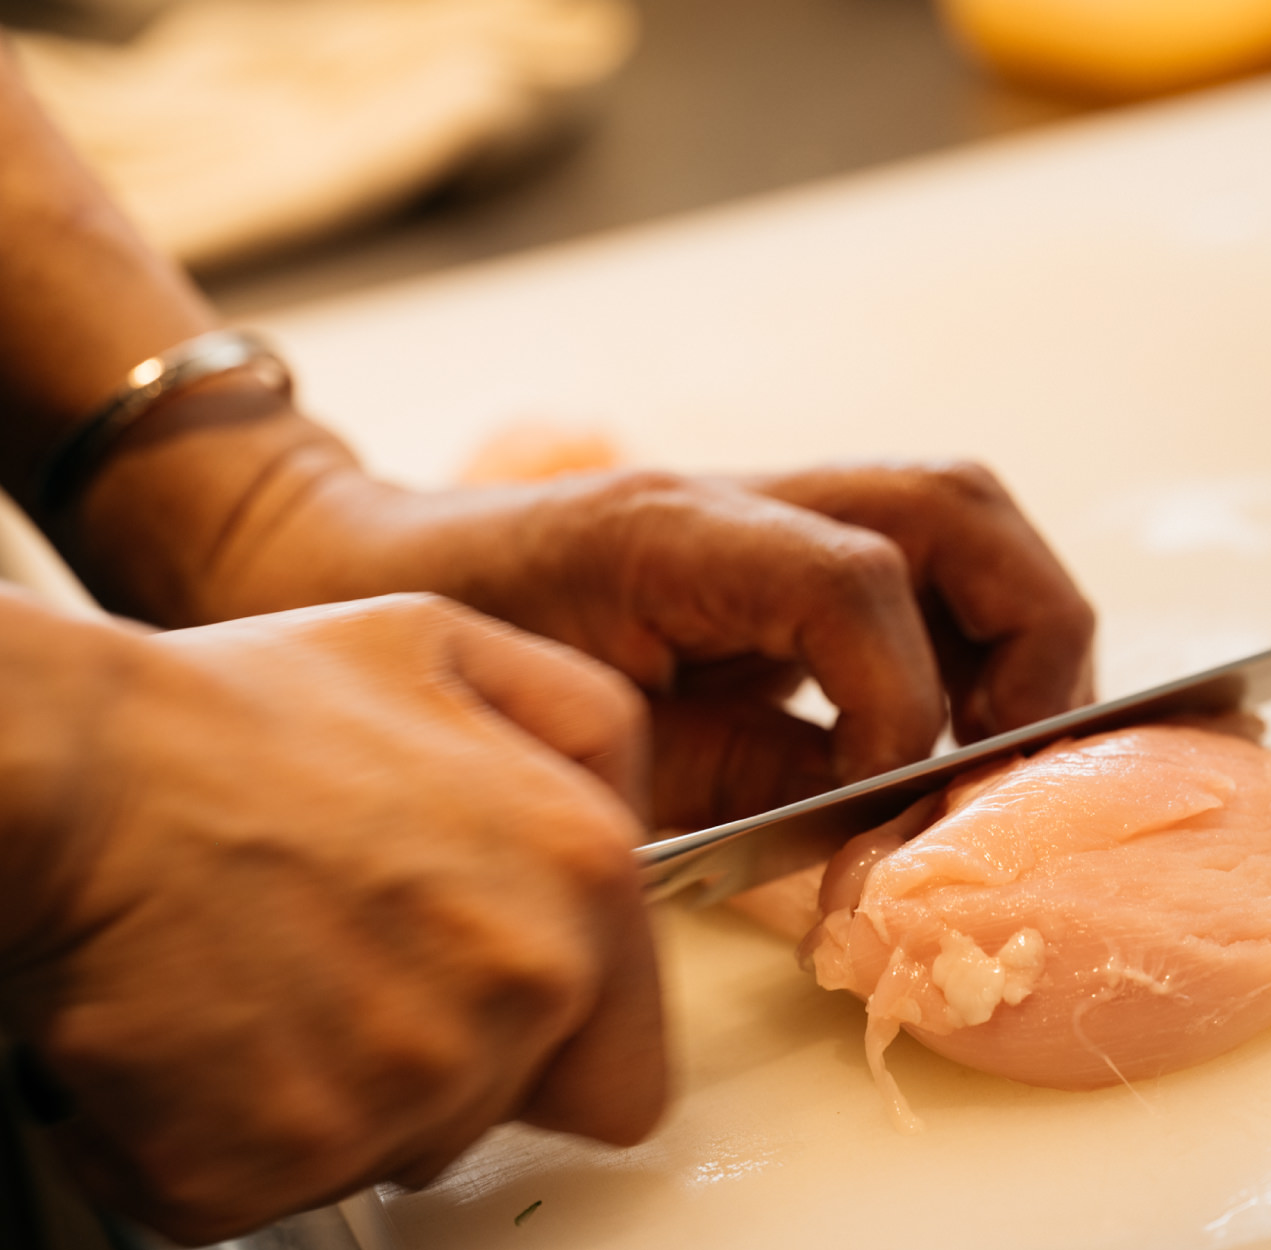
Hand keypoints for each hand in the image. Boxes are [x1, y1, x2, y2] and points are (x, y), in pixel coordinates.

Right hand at [0, 592, 662, 1243]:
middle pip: (502, 1106)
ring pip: (390, 1143)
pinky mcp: (250, 1166)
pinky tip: (210, 1017)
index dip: (567, 1045)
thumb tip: (631, 815)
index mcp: (576, 879)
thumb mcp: (454, 647)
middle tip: (355, 942)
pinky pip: (269, 1183)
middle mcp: (506, 994)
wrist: (77, 769)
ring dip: (340, 1081)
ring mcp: (384, 1094)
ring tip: (276, 961)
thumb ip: (581, 728)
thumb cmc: (245, 707)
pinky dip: (230, 1125)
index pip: (632, 1075)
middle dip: (445, 1046)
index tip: (507, 1009)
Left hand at [178, 456, 1095, 826]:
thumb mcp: (596, 750)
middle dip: (1029, 630)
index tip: (892, 799)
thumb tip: (883, 822)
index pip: (853, 577)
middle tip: (1022, 750)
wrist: (377, 572)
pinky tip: (940, 720)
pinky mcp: (781, 546)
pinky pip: (915, 561)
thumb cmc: (468, 660)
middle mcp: (742, 500)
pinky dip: (963, 632)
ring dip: (1016, 622)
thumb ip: (742, 779)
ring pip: (956, 514)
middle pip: (953, 505)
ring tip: (1003, 735)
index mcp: (675, 533)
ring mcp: (768, 510)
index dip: (903, 699)